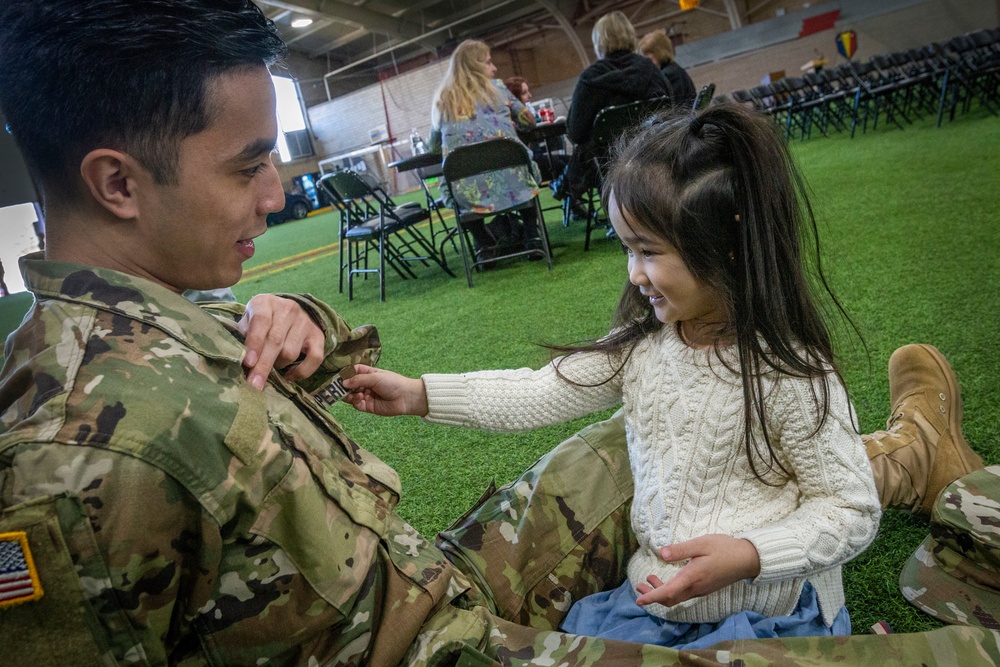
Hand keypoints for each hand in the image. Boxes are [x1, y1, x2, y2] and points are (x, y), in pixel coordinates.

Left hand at [237, 295, 325, 389]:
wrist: (287, 311)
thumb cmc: (261, 321)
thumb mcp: (247, 321)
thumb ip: (243, 336)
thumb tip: (240, 359)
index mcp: (266, 303)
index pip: (261, 321)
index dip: (254, 343)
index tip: (248, 363)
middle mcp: (288, 309)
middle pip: (276, 340)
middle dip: (263, 365)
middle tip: (254, 384)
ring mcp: (305, 322)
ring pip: (290, 352)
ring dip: (278, 365)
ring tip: (272, 366)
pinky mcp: (318, 336)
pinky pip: (314, 358)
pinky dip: (301, 371)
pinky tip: (289, 376)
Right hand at [341, 364, 428, 416]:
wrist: (406, 397)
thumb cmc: (392, 382)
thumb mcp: (375, 377)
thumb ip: (358, 380)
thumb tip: (342, 383)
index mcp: (368, 373)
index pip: (352, 372)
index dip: (344, 374)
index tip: (336, 377)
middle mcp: (365, 384)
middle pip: (349, 385)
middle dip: (342, 387)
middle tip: (335, 389)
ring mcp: (366, 395)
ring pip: (351, 395)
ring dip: (348, 395)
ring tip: (347, 394)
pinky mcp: (368, 406)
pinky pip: (357, 404)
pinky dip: (355, 402)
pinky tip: (359, 398)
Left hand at [634, 534, 760, 607]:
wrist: (748, 559)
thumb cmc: (725, 549)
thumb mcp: (701, 544)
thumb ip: (681, 550)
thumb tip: (661, 554)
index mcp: (692, 578)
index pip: (667, 592)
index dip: (652, 597)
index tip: (639, 599)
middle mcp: (696, 588)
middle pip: (670, 599)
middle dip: (652, 595)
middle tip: (639, 585)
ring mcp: (701, 590)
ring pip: (677, 597)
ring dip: (661, 592)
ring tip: (649, 579)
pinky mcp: (705, 588)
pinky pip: (684, 594)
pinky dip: (671, 589)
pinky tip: (668, 578)